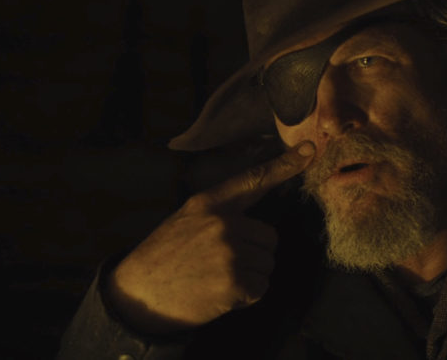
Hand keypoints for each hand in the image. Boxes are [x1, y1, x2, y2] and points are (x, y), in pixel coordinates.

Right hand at [107, 141, 315, 333]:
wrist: (137, 294)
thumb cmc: (163, 257)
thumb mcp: (186, 220)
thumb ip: (219, 214)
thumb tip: (254, 224)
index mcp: (208, 203)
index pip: (253, 180)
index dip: (284, 165)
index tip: (310, 150)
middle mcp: (222, 223)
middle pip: (269, 238)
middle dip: (254, 254)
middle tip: (220, 265)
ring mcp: (229, 252)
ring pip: (267, 264)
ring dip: (250, 277)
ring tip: (216, 279)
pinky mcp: (234, 282)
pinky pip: (261, 288)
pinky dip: (246, 297)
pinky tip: (219, 295)